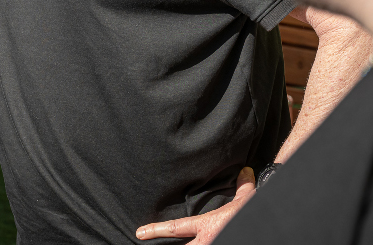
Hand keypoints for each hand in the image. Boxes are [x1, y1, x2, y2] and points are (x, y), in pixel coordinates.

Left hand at [136, 167, 255, 243]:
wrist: (267, 227)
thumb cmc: (254, 215)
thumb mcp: (247, 200)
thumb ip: (242, 186)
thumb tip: (244, 170)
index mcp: (207, 226)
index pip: (176, 228)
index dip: (156, 230)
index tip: (140, 233)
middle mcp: (207, 241)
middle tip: (147, 243)